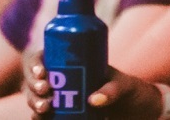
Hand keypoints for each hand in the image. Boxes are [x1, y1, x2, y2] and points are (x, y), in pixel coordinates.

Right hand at [27, 56, 162, 119]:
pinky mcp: (60, 117)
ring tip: (44, 108)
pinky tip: (40, 119)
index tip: (42, 71)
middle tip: (45, 90)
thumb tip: (93, 100)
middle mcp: (61, 81)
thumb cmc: (130, 92)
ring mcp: (59, 100)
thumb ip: (113, 90)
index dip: (36, 63)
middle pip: (35, 80)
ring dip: (34, 103)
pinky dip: (39, 118)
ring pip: (36, 99)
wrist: (136, 112)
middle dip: (33, 85)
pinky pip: (43, 117)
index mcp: (73, 64)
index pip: (45, 57)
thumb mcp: (125, 85)